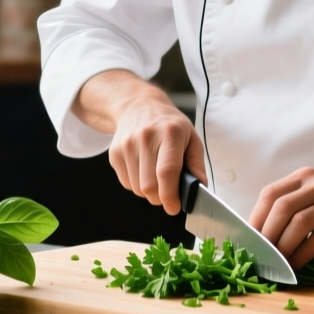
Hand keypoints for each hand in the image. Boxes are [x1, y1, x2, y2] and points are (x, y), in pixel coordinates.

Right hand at [75, 70, 204, 214]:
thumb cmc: (169, 125)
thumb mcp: (191, 136)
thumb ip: (197, 163)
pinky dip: (137, 185)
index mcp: (169, 133)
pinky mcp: (114, 154)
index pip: (167, 171)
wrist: (137, 106)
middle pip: (149, 186)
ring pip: (137, 189)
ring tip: (156, 176)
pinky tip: (144, 169)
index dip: (171, 195)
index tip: (175, 207)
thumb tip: (199, 187)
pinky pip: (126, 184)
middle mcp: (145, 138)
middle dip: (161, 198)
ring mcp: (126, 146)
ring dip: (149, 192)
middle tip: (169, 193)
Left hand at [248, 155, 313, 268]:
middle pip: (282, 208)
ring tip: (276, 262)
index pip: (271, 194)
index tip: (248, 239)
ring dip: (282, 246)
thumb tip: (258, 235)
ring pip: (298, 223)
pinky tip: (295, 265)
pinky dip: (302, 255)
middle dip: (266, 234)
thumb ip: (291, 206)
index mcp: (305, 177)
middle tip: (260, 254)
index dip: (256, 218)